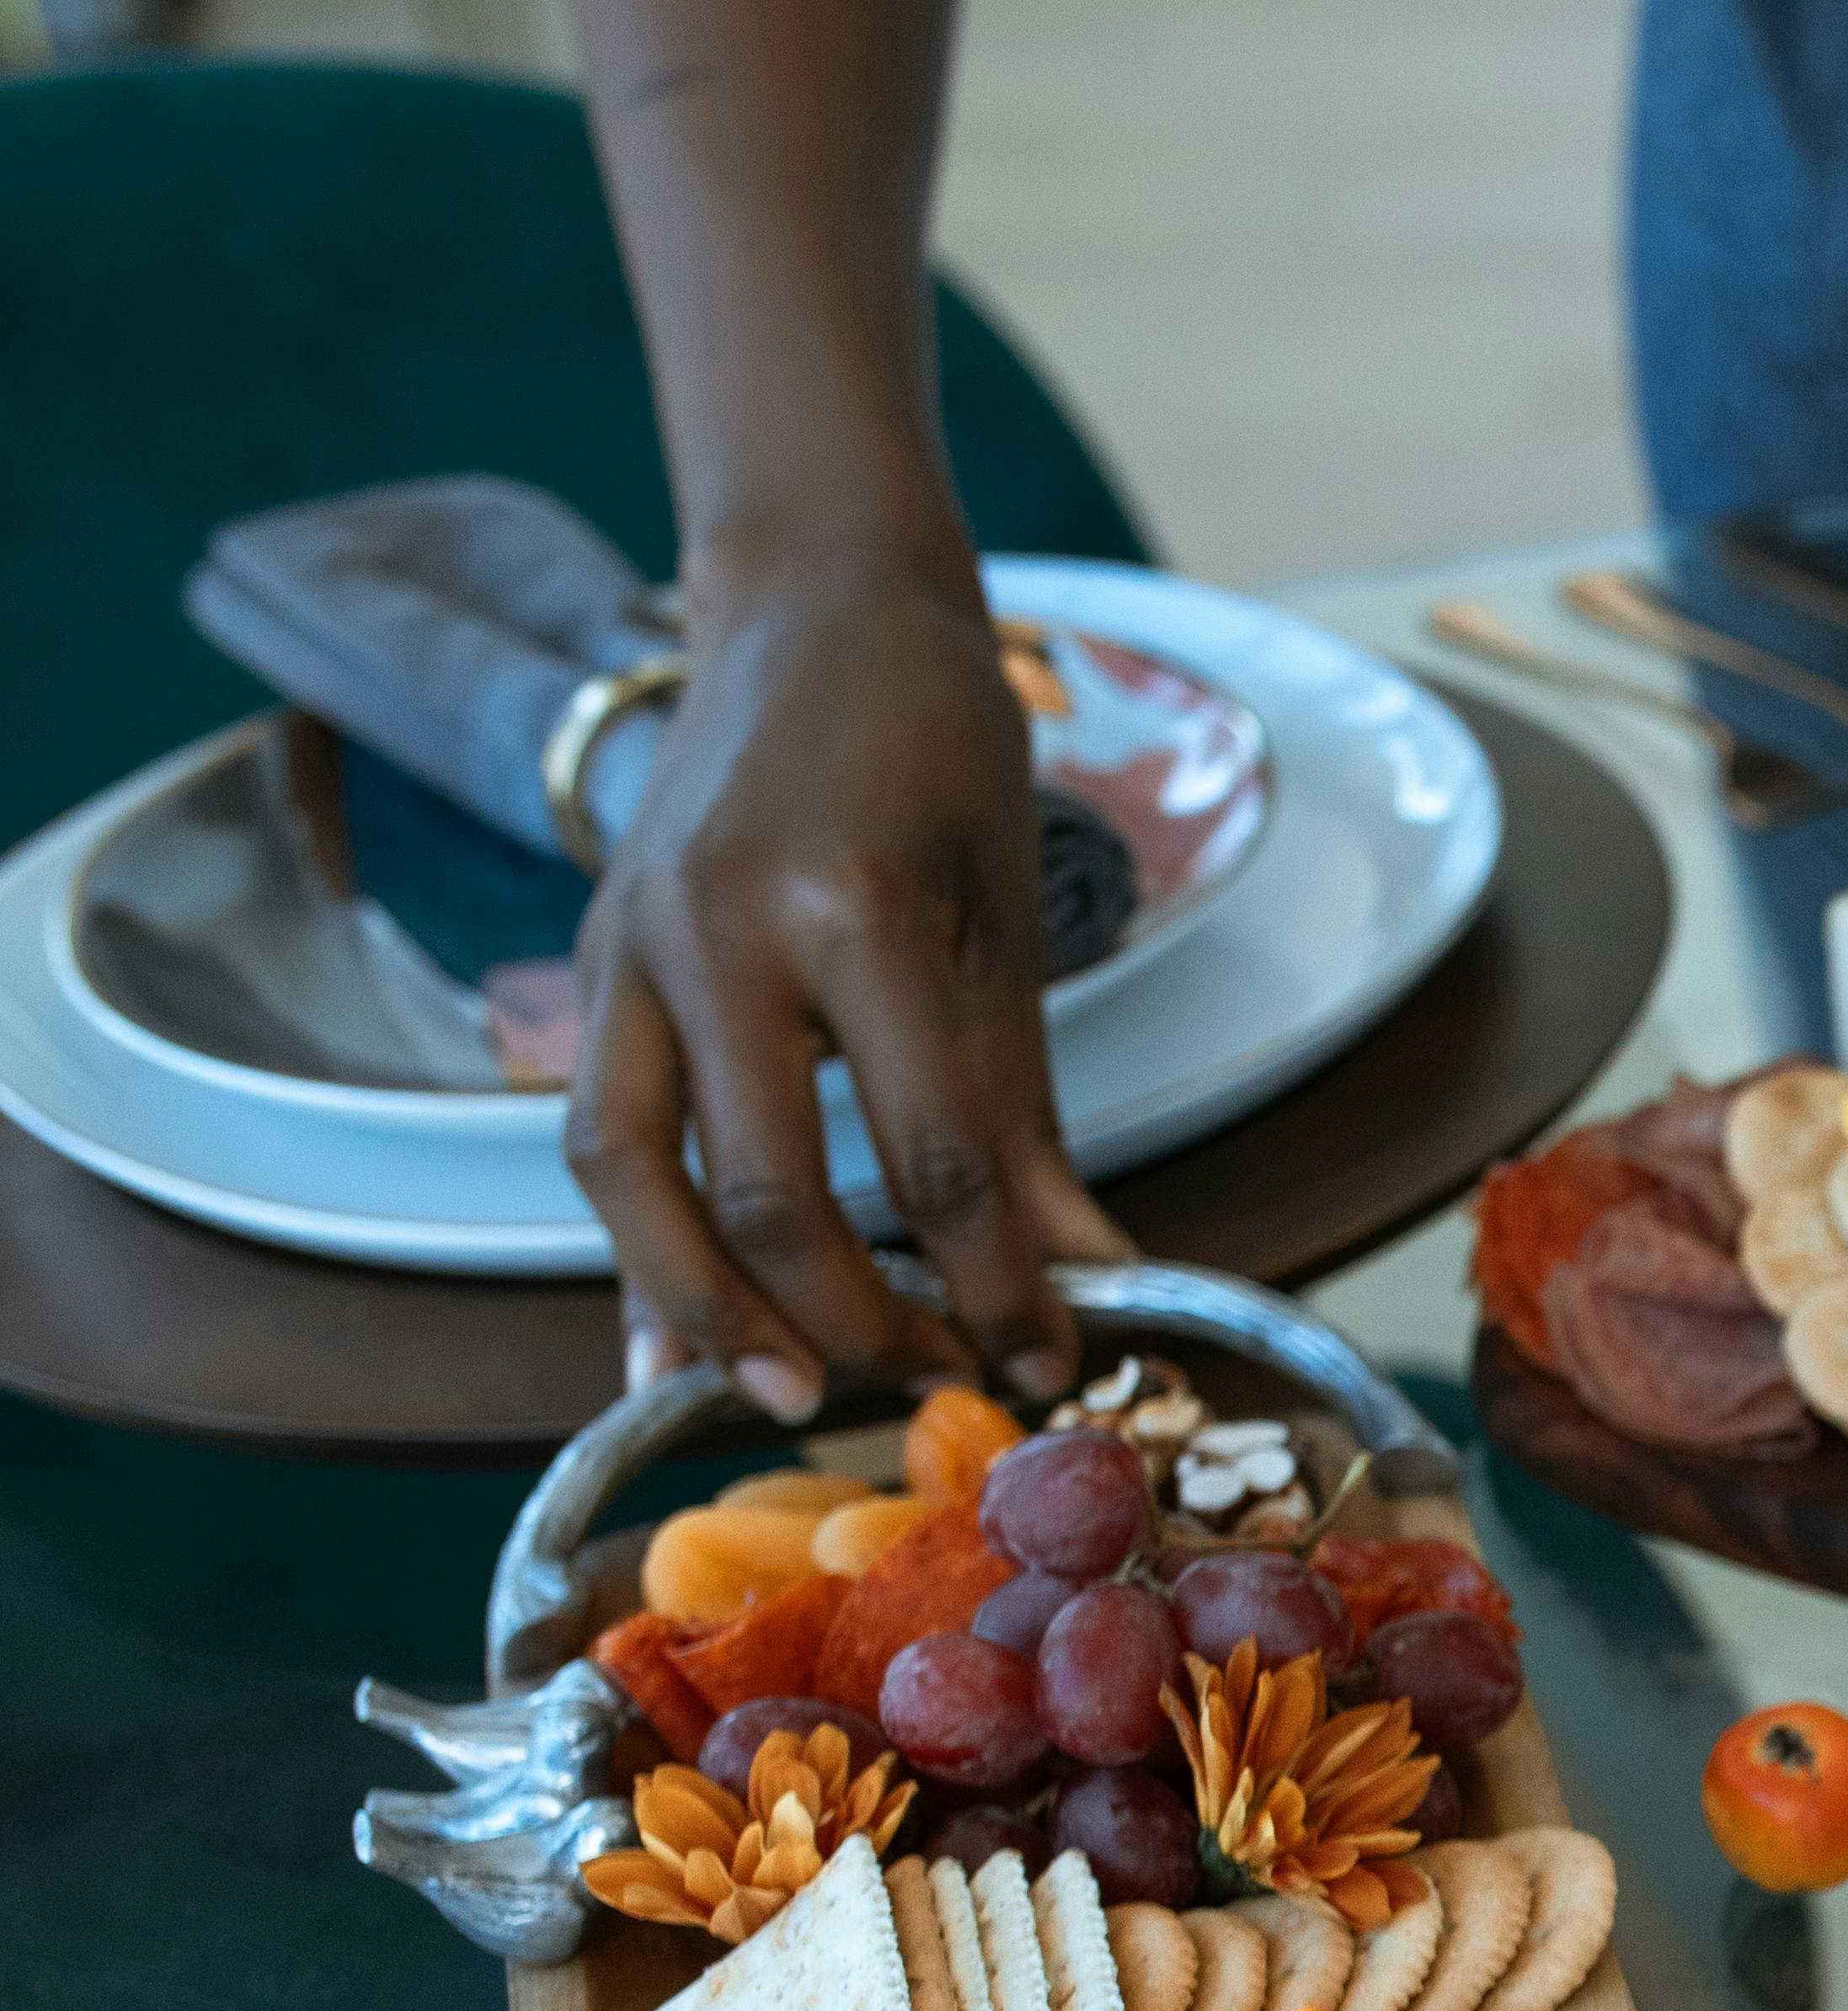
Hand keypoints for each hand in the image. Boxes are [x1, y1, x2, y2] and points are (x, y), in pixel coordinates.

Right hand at [562, 548, 1106, 1417]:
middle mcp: (718, 932)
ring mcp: (631, 947)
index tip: (1046, 1363)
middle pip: (763, 1188)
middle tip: (925, 1385)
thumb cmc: (933, 752)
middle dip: (847, 1315)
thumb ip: (1022, 1111)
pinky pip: (598, 1136)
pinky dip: (632, 1252)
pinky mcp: (593, 965)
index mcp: (852, 909)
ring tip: (788, 1392)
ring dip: (706, 1308)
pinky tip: (666, 1343)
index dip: (991, 1283)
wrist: (811, 611)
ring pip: (630, 1176)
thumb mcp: (1007, 921)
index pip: (928, 1154)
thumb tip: (1083, 1270)